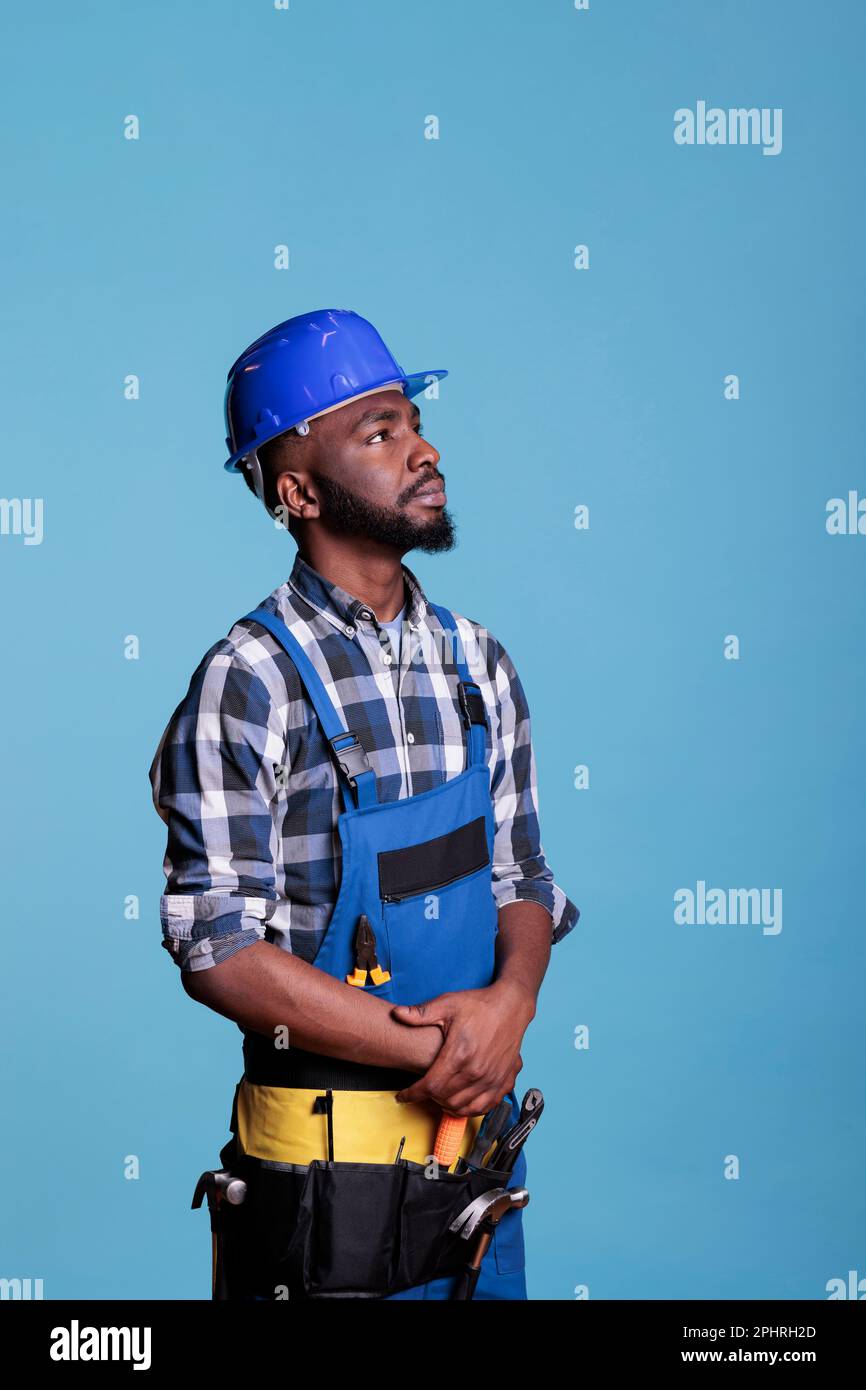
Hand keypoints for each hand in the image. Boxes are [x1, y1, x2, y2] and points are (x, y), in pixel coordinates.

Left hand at [390, 979, 534, 1115]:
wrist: (511, 1005)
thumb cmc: (479, 1004)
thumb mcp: (447, 1004)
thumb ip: (420, 1013)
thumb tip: (396, 1014)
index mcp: (459, 1053)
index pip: (430, 1086)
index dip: (413, 1094)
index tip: (403, 1095)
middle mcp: (477, 1070)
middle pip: (444, 1099)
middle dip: (428, 1098)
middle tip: (421, 1090)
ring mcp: (492, 1078)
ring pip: (463, 1107)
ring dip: (446, 1105)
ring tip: (438, 1096)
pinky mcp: (504, 1081)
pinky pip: (484, 1107)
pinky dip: (468, 1109)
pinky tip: (460, 1100)